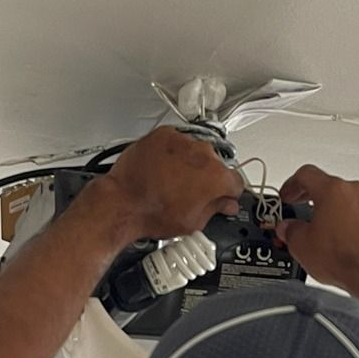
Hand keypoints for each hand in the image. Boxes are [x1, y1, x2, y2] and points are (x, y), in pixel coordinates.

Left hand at [99, 125, 241, 239]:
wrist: (122, 203)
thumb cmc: (153, 213)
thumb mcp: (193, 222)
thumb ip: (216, 209)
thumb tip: (226, 205)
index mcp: (216, 177)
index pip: (236, 182)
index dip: (229, 192)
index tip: (222, 195)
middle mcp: (203, 154)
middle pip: (215, 164)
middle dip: (207, 177)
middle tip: (190, 191)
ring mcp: (182, 141)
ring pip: (195, 150)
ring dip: (188, 162)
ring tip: (172, 179)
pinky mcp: (163, 135)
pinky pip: (175, 141)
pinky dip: (171, 152)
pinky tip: (162, 167)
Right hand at [278, 165, 358, 293]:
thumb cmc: (343, 258)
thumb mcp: (301, 245)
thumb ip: (290, 230)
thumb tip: (288, 228)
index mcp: (332, 190)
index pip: (306, 174)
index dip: (291, 184)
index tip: (288, 194)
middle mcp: (355, 192)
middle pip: (329, 186)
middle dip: (312, 198)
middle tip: (302, 210)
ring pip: (347, 201)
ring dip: (333, 212)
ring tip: (323, 232)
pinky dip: (351, 224)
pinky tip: (343, 241)